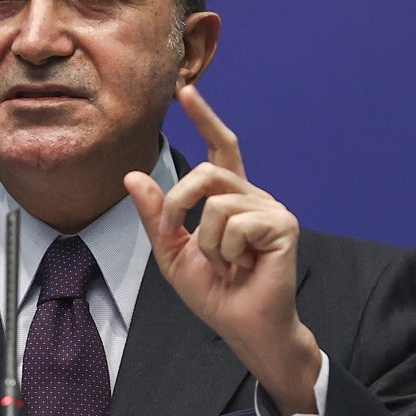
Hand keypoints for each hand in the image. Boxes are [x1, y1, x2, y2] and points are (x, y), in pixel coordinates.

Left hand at [123, 85, 321, 414]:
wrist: (242, 325)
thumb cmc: (214, 292)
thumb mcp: (171, 251)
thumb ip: (156, 215)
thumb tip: (132, 176)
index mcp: (230, 198)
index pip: (219, 148)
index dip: (204, 118)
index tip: (186, 91)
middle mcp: (253, 196)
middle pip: (204, 173)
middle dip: (179, 205)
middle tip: (186, 240)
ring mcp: (271, 208)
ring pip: (215, 203)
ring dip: (208, 243)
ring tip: (227, 264)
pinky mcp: (282, 224)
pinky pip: (235, 223)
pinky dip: (228, 252)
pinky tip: (244, 267)